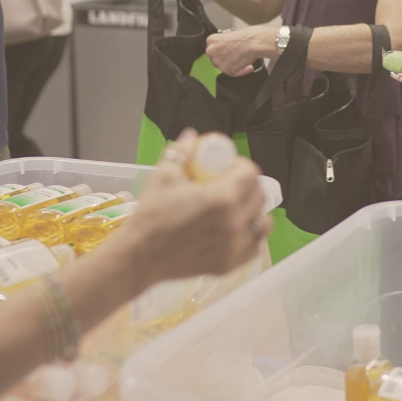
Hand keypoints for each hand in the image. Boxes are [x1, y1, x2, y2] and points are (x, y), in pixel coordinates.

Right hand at [118, 130, 270, 289]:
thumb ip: (182, 152)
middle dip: (248, 186)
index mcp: (222, 199)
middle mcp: (234, 223)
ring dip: (253, 211)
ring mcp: (234, 246)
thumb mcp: (163, 176)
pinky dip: (249, 236)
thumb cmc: (151, 216)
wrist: (139, 257)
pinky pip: (254, 246)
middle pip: (259, 196)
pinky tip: (234, 229)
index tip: (227, 168)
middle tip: (230, 185)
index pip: (251, 174)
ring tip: (235, 208)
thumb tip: (193, 136)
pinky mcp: (230, 264)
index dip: (241, 166)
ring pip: (262, 222)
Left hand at [206, 26, 274, 76]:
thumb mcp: (230, 36)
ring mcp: (218, 61)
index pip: (213, 50)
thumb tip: (228, 52)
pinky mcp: (226, 70)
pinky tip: (249, 67)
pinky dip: (242, 71)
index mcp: (211, 40)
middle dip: (226, 60)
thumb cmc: (247, 36)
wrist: (254, 41)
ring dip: (235, 66)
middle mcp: (211, 51)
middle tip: (238, 58)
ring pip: (224, 67)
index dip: (222, 53)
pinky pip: (234, 74)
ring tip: (246, 61)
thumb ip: (224, 45)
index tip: (229, 53)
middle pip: (216, 60)